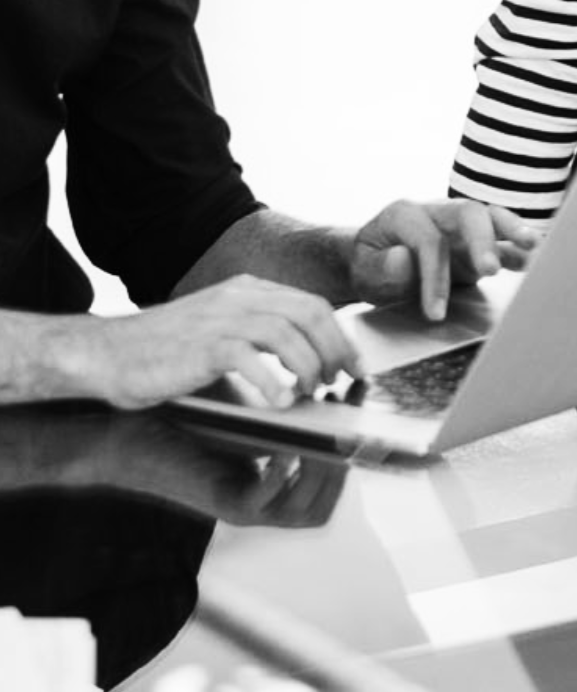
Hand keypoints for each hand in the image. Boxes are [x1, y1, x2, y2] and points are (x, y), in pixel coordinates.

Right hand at [62, 281, 364, 411]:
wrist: (108, 353)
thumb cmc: (164, 350)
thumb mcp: (220, 329)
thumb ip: (258, 334)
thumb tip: (306, 358)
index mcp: (246, 289)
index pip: (311, 303)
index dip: (339, 335)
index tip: (353, 364)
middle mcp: (238, 297)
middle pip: (309, 313)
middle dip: (335, 349)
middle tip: (341, 381)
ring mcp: (221, 318)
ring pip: (287, 333)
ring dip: (309, 367)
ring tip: (311, 392)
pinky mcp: (203, 345)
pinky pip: (251, 357)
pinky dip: (273, 381)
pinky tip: (280, 402)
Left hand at [346, 199, 536, 321]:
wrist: (374, 262)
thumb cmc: (370, 265)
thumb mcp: (365, 270)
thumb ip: (383, 266)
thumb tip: (406, 260)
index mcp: (405, 214)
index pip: (428, 241)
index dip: (434, 277)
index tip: (435, 313)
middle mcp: (437, 212)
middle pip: (467, 213)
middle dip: (482, 241)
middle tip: (490, 270)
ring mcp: (458, 225)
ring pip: (490, 216)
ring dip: (512, 230)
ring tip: (533, 246)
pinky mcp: (474, 242)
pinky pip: (500, 237)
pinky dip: (518, 247)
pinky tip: (535, 258)